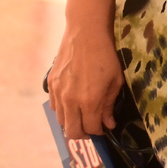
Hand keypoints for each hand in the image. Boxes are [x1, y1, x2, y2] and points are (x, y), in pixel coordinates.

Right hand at [47, 21, 123, 138]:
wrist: (86, 34)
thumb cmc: (106, 56)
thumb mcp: (115, 81)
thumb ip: (109, 105)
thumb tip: (108, 124)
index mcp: (89, 100)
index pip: (90, 129)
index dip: (99, 131)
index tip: (104, 127)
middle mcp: (70, 100)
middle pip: (72, 131)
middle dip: (84, 133)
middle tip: (93, 126)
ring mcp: (58, 93)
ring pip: (61, 121)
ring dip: (72, 122)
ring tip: (84, 114)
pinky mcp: (50, 84)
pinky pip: (55, 107)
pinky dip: (64, 110)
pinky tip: (74, 102)